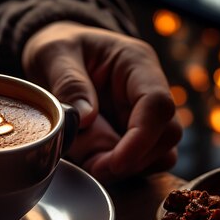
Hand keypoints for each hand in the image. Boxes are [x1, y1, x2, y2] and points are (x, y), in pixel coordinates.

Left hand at [22, 21, 181, 181]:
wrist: (57, 56)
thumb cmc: (58, 49)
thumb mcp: (53, 54)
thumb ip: (69, 82)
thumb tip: (85, 117)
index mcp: (136, 64)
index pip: (157, 105)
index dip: (140, 139)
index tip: (112, 162)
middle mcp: (149, 91)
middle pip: (167, 136)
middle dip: (131, 160)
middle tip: (92, 167)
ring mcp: (144, 115)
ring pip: (159, 154)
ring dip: (126, 169)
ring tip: (88, 163)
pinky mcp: (134, 136)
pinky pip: (141, 162)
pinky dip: (119, 170)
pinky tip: (92, 161)